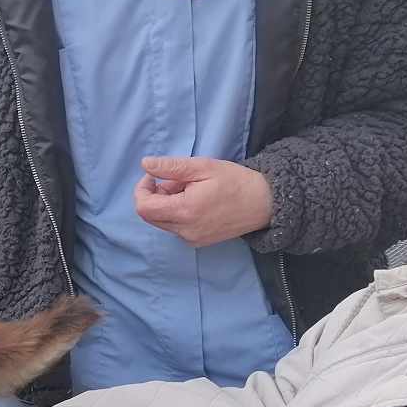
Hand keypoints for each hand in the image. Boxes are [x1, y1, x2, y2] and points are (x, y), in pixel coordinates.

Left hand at [133, 157, 273, 246]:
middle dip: (155, 196)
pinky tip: (196, 202)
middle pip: (150, 216)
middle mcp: (185, 231)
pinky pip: (176, 228)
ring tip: (190, 189)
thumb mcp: (202, 167)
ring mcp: (192, 239)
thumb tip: (145, 164)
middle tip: (175, 180)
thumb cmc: (235, 182)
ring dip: (167, 204)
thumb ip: (171, 167)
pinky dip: (178, 213)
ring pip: (163, 222)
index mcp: (185, 211)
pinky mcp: (198, 242)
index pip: (144, 207)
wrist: (264, 203)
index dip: (142, 189)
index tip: (154, 176)